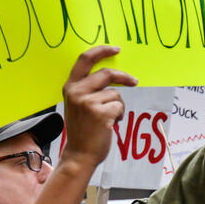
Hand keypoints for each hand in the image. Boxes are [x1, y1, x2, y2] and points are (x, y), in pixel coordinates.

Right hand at [61, 45, 136, 167]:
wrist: (79, 154)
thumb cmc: (83, 130)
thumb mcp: (78, 104)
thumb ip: (88, 88)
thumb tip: (112, 74)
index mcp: (70, 87)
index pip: (85, 59)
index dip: (102, 51)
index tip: (116, 49)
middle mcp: (77, 92)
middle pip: (107, 73)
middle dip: (124, 77)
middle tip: (134, 81)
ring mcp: (87, 102)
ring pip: (116, 94)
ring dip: (118, 106)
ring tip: (108, 119)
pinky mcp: (100, 113)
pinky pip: (120, 107)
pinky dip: (119, 116)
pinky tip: (110, 125)